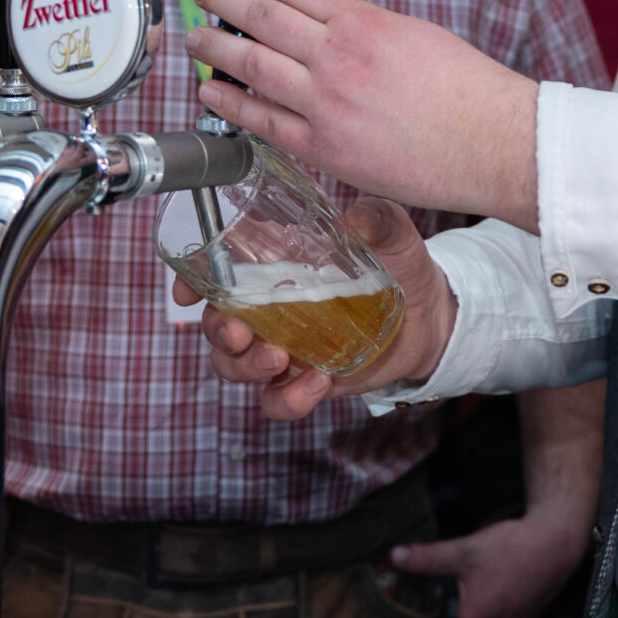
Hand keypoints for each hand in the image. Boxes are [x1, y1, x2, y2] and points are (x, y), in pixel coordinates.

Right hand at [173, 196, 458, 419]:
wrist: (431, 316)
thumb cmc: (400, 266)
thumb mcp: (395, 235)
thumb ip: (380, 220)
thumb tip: (356, 217)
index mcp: (275, 266)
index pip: (216, 271)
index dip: (189, 280)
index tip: (185, 292)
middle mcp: (268, 308)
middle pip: (214, 325)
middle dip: (217, 332)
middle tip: (241, 333)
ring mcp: (283, 347)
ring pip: (232, 367)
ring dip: (244, 368)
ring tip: (279, 359)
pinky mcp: (304, 381)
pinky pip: (277, 401)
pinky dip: (290, 398)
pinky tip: (317, 382)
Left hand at [186, 0, 542, 229]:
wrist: (494, 142)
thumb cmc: (466, 90)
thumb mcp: (413, 33)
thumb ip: (361, 27)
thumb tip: (320, 26)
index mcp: (363, 21)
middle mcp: (339, 57)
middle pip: (260, 16)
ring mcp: (328, 104)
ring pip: (252, 66)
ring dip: (215, 46)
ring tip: (195, 36)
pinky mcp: (326, 148)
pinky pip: (263, 122)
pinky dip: (229, 103)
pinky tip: (210, 90)